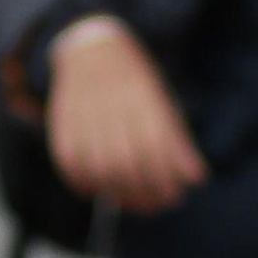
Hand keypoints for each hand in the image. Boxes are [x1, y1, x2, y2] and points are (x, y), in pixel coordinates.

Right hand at [45, 18, 207, 217]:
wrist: (92, 50)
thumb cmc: (135, 85)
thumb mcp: (162, 103)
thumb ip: (177, 141)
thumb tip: (196, 179)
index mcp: (141, 98)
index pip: (154, 147)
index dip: (164, 179)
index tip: (172, 198)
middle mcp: (111, 104)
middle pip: (125, 162)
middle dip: (142, 193)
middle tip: (152, 207)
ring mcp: (83, 112)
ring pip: (96, 166)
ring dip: (113, 193)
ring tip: (127, 202)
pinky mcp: (61, 120)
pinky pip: (68, 160)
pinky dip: (81, 182)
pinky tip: (95, 190)